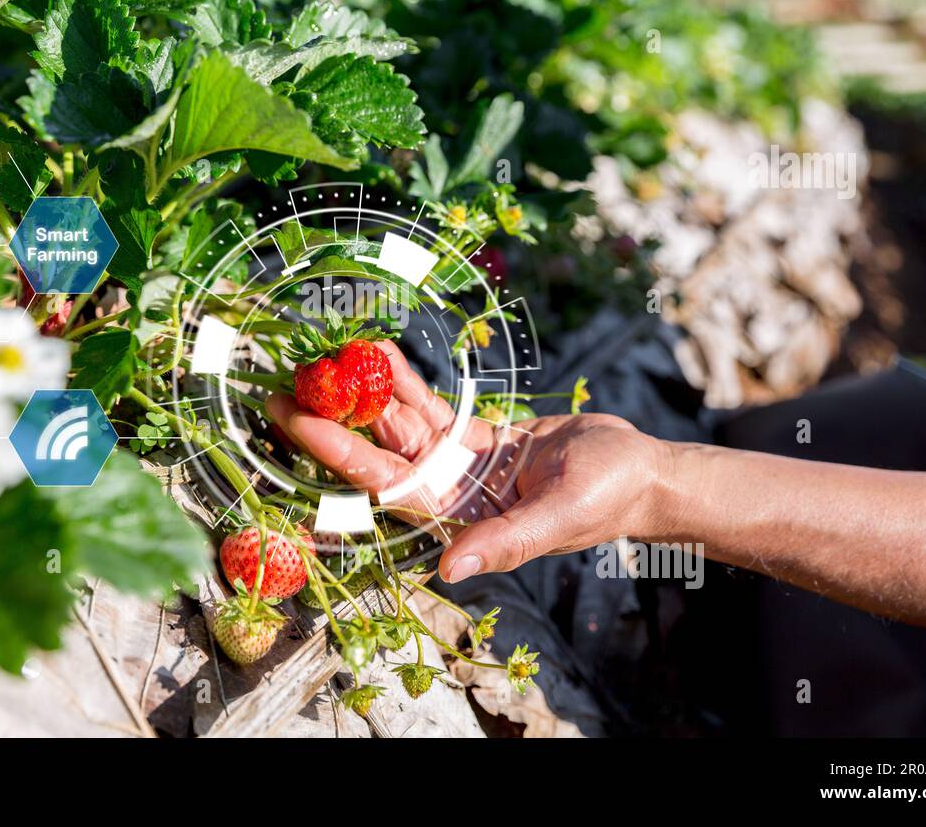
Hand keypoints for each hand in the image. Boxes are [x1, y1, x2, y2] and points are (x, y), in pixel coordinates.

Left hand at [265, 342, 664, 582]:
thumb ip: (505, 541)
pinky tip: (379, 356)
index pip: (383, 483)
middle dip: (332, 422)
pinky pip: (432, 409)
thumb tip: (450, 570)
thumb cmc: (607, 499)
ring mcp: (459, 466)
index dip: (339, 452)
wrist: (641, 472)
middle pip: (378, 453)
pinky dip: (406, 384)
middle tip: (284, 389)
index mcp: (459, 519)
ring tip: (325, 360)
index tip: (299, 422)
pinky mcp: (476, 441)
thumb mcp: (558, 517)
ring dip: (364, 395)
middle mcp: (447, 494)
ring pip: (401, 426)